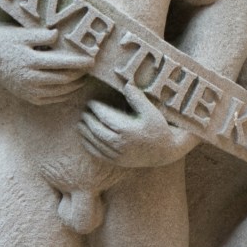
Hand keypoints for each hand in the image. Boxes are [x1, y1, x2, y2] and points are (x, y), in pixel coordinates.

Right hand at [0, 28, 93, 105]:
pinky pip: (49, 100)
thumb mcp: (21, 33)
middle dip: (79, 74)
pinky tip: (70, 88)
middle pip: (63, 79)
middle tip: (90, 68)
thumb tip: (59, 35)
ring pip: (58, 92)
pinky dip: (62, 95)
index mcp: (30, 61)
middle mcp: (30, 78)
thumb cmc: (4, 41)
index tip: (92, 59)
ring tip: (83, 78)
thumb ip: (41, 35)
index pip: (62, 63)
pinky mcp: (26, 96)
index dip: (79, 62)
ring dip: (73, 86)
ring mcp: (28, 90)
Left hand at [77, 83, 197, 166]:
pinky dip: (89, 146)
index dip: (95, 109)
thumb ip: (138, 98)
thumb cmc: (159, 129)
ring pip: (95, 143)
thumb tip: (126, 84)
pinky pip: (99, 155)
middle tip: (84, 112)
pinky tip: (85, 140)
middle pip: (96, 130)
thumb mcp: (151, 111)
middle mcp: (120, 144)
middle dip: (88, 120)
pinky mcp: (118, 162)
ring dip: (85, 133)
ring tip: (80, 124)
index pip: (104, 117)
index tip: (91, 102)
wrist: (166, 152)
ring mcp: (118, 155)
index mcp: (127, 130)